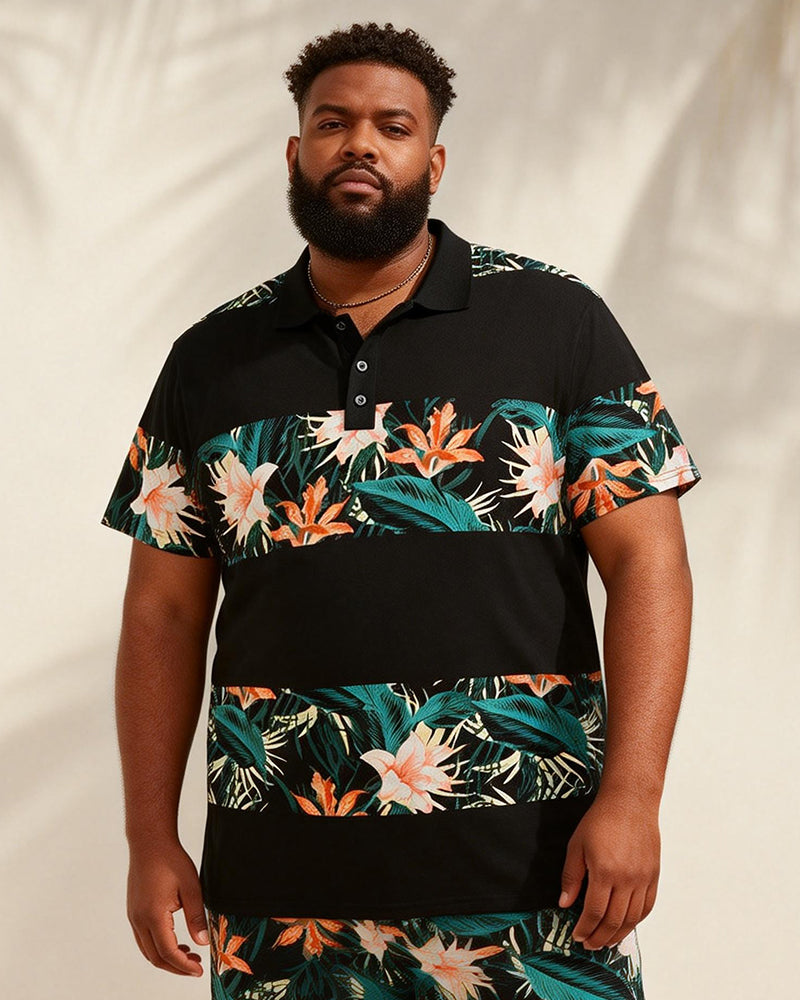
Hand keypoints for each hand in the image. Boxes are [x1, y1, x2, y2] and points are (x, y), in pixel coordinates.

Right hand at [127, 839, 209, 976]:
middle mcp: (139, 920)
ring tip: (188, 955)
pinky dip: (158, 946)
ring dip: (166, 957)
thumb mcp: (191, 887)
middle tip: (195, 966)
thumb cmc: (171, 860)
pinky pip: (143, 938)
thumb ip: (197, 917)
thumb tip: (203, 942)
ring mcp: (133, 916)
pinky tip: (174, 940)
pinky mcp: (133, 911)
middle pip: (155, 957)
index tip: (199, 970)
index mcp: (153, 916)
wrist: (149, 842)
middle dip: (175, 966)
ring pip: (147, 950)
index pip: (168, 952)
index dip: (184, 965)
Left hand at [558, 791, 660, 949]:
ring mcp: (643, 879)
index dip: (585, 928)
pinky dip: (636, 921)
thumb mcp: (577, 846)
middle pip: (614, 920)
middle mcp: (627, 879)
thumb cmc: (601, 820)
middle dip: (599, 937)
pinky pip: (647, 907)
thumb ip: (571, 877)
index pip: (594, 912)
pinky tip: (626, 925)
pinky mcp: (653, 876)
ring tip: (606, 941)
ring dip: (618, 935)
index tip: (577, 936)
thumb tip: (564, 903)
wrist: (630, 803)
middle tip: (589, 944)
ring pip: (632, 919)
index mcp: (605, 871)